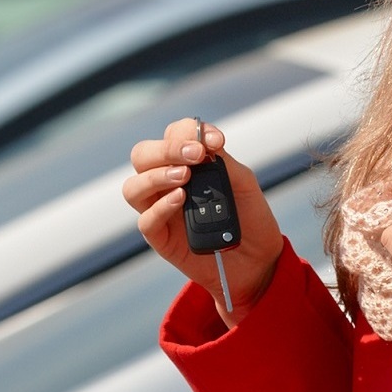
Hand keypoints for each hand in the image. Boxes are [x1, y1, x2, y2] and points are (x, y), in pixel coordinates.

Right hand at [123, 118, 282, 323]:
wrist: (258, 260)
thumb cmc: (249, 217)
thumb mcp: (244, 183)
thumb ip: (223, 162)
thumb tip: (204, 143)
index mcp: (185, 163)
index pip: (172, 135)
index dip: (188, 131)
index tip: (215, 141)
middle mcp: (166, 182)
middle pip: (142, 155)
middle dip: (166, 149)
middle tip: (195, 155)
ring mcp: (160, 210)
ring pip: (133, 187)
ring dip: (156, 175)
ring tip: (184, 176)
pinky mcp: (160, 238)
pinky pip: (146, 220)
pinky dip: (161, 207)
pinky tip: (181, 199)